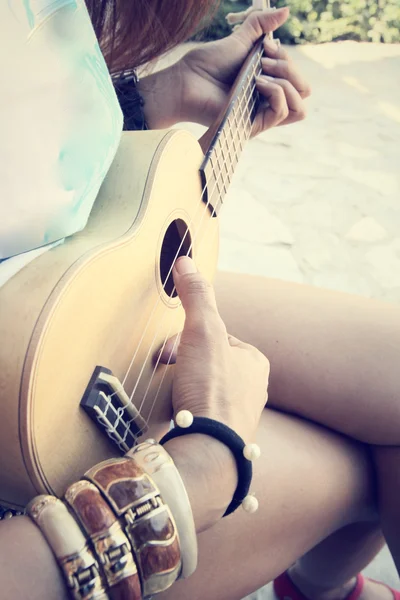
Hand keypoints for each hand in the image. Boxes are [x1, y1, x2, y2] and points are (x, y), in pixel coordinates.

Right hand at [159, 256, 268, 441]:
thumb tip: (186, 261)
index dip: (187, 338)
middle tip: (167, 372)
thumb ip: (196, 297)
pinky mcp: (222, 437)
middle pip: (205, 362)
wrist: (209, 451)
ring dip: (181, 387)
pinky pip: (198, 413)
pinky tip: (176, 416)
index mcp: (254, 362)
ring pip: (200, 388)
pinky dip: (184, 411)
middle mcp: (252, 389)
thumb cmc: (212, 390)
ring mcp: (238, 415)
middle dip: (181, 364)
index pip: (214, 336)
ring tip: (172, 398)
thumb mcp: (203, 332)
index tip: (172, 350)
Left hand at [178, 7, 310, 135]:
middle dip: (290, 68)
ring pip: (299, 107)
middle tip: (264, 60)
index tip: (265, 47)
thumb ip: (261, 26)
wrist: (187, 80)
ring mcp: (261, 116)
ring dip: (286, 81)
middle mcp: (268, 103)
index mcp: (268, 86)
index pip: (298, 79)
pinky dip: (276, 92)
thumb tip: (286, 11)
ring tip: (260, 72)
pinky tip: (258, 82)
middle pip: (303, 91)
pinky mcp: (253, 125)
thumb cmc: (207, 64)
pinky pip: (282, 112)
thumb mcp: (240, 40)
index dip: (287, 58)